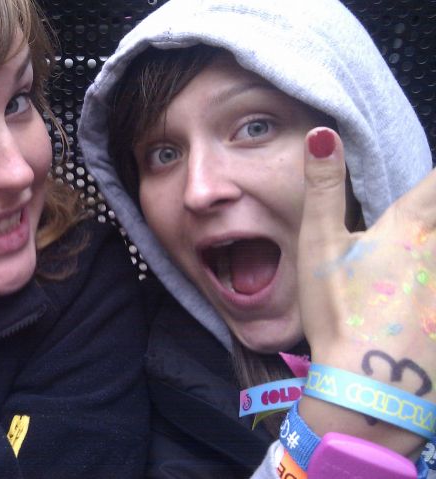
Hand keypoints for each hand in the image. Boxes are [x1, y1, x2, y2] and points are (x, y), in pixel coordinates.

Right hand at [296, 127, 434, 453]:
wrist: (366, 382)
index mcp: (407, 229)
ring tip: (410, 272)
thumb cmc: (338, 309)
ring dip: (431, 251)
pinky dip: (432, 295)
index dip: (434, 179)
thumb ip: (322, 188)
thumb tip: (324, 133)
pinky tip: (425, 305)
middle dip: (432, 212)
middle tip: (416, 228)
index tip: (430, 178)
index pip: (434, 185)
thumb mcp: (319, 246)